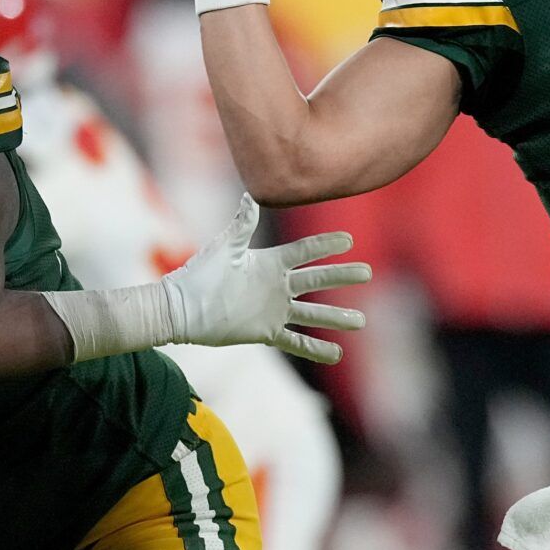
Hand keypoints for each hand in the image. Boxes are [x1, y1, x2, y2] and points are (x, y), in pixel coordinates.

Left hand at [161, 193, 368, 363]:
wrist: (181, 309)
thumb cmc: (199, 274)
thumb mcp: (224, 248)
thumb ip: (241, 225)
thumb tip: (251, 197)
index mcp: (268, 262)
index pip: (304, 252)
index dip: (325, 245)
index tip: (348, 239)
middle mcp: (276, 285)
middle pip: (316, 280)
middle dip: (342, 276)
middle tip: (367, 272)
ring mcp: (273, 309)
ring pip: (312, 313)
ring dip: (335, 317)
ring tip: (361, 321)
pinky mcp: (265, 332)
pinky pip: (295, 340)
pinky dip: (315, 348)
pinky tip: (336, 353)